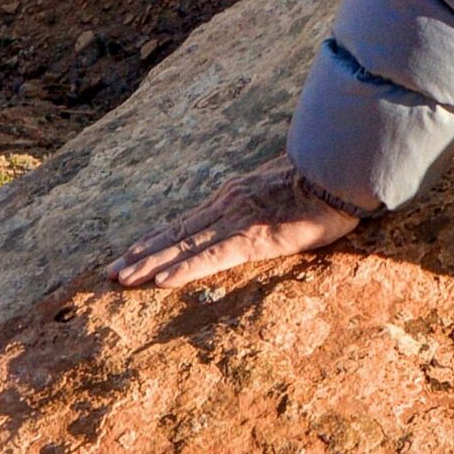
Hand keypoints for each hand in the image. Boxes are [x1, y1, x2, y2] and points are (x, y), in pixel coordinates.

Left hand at [109, 153, 360, 290]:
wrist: (342, 172)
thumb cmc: (321, 182)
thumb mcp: (281, 188)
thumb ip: (263, 200)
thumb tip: (259, 209)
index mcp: (234, 195)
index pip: (187, 221)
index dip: (156, 238)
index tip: (131, 252)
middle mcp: (227, 205)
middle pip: (176, 233)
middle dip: (141, 253)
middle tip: (111, 273)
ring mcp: (237, 220)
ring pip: (184, 245)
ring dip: (149, 263)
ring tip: (122, 279)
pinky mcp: (253, 237)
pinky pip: (211, 257)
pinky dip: (184, 269)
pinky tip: (161, 281)